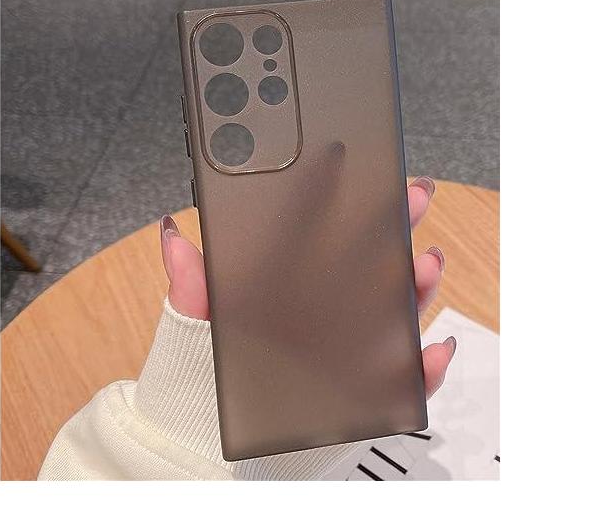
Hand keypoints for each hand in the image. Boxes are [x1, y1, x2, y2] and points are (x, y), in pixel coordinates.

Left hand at [159, 175, 454, 398]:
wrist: (206, 440)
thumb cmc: (203, 374)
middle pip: (368, 264)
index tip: (351, 164)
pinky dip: (422, 369)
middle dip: (394, 227)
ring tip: (422, 265)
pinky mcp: (361, 392)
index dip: (332, 198)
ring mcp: (346, 349)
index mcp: (286, 290)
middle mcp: (321, 313)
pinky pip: (400, 380)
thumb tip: (174, 236)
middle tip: (410, 197)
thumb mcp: (193, 326)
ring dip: (416, 287)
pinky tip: (430, 351)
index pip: (314, 237)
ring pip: (394, 313)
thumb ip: (190, 285)